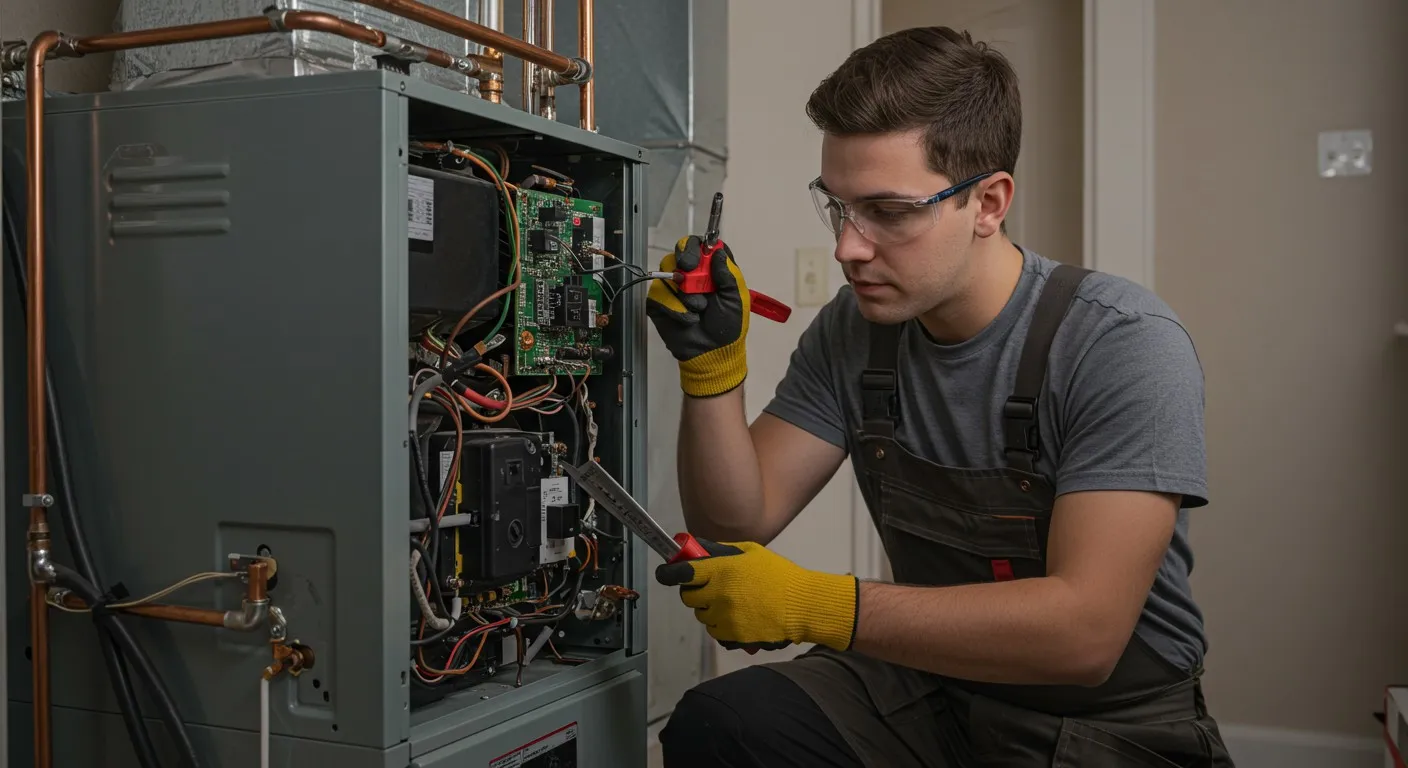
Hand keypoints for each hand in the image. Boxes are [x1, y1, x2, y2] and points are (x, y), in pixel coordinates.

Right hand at [645, 236, 749, 396]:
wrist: (712, 354)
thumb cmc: (728, 327)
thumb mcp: (735, 299)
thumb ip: (727, 274)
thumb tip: (718, 251)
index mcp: (710, 271)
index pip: (700, 246)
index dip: (697, 246)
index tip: (700, 254)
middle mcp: (691, 276)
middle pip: (679, 252)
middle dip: (684, 258)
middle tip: (689, 270)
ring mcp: (673, 289)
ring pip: (667, 272)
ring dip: (685, 292)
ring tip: (699, 309)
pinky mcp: (658, 304)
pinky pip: (658, 294)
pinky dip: (674, 307)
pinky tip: (687, 319)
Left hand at [655, 539, 858, 651]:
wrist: (801, 605)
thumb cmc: (779, 575)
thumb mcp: (750, 552)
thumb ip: (719, 551)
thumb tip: (693, 548)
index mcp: (721, 570)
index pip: (682, 573)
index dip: (668, 574)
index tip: (664, 574)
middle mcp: (718, 594)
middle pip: (688, 597)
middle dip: (694, 592)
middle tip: (708, 588)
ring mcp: (724, 616)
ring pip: (701, 616)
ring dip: (710, 609)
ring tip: (733, 602)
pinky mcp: (732, 635)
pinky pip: (715, 632)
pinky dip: (721, 625)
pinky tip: (739, 616)